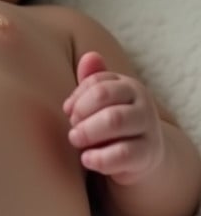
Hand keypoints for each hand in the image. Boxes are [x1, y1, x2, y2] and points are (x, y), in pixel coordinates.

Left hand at [63, 51, 163, 184]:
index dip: (77, 97)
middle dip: (81, 111)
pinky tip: (87, 159)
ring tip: (75, 140)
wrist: (144, 159)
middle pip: (104, 95)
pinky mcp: (148, 154)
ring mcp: (147, 128)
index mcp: (128, 87)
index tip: (68, 111)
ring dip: (87, 131)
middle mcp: (141, 103)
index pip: (97, 82)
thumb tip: (89, 56)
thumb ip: (93, 82)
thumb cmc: (114, 126)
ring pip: (114, 120)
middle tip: (72, 127)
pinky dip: (99, 158)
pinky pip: (122, 153)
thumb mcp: (103, 104)